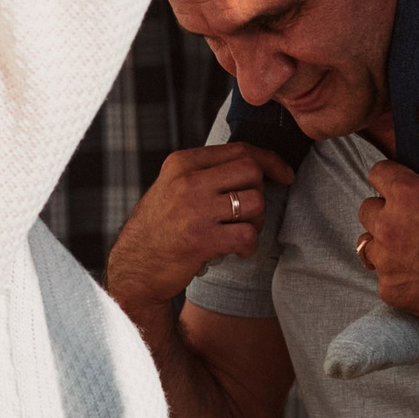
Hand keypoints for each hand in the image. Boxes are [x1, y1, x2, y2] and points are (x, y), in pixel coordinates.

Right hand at [106, 142, 296, 316]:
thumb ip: (205, 172)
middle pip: (252, 171)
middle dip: (260, 193)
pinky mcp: (202, 239)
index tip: (284, 174)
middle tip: (248, 213)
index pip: (239, 149)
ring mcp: (194, 210)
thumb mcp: (173, 186)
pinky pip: (248, 235)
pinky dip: (249, 246)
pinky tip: (236, 251)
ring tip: (239, 232)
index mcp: (182, 162)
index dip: (270, 160)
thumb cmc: (160, 227)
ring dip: (256, 221)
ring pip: (255, 202)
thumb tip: (254, 164)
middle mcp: (187, 181)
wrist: (134, 268)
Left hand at [357, 98, 418, 329]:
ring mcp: (390, 264)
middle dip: (391, 208)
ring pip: (370, 242)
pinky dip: (397, 270)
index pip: (378, 173)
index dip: (400, 178)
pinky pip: (381, 274)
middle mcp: (392, 229)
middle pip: (368, 208)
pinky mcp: (394, 292)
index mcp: (408, 195)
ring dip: (388, 239)